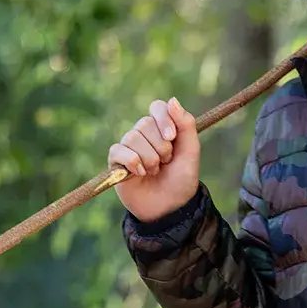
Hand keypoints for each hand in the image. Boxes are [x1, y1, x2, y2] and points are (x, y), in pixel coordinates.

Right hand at [108, 98, 200, 222]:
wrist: (170, 207)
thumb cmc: (182, 179)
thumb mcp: (191, 152)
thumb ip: (186, 125)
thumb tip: (172, 100)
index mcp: (163, 128)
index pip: (157, 107)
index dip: (163, 119)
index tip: (172, 137)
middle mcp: (144, 134)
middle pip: (145, 123)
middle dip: (160, 146)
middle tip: (166, 162)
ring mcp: (129, 147)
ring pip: (132, 137)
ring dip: (149, 158)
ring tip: (154, 171)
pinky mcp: (116, 161)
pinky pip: (118, 150)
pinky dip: (132, 162)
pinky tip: (139, 174)